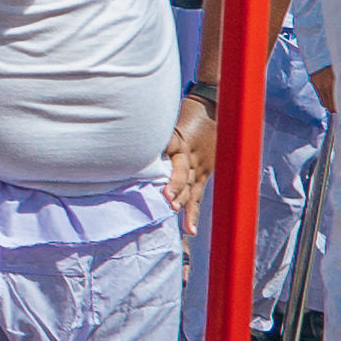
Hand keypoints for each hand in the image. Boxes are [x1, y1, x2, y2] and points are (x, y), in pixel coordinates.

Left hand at [164, 96, 215, 222]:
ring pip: (190, 187)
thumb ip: (153, 128)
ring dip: (182, 202)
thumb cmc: (187, 112)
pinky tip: (189, 231)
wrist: (215, 109)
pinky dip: (192, 212)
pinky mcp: (204, 174)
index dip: (162, 154)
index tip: (154, 163)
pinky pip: (197, 195)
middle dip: (175, 185)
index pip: (170, 145)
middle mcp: (190, 154)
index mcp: (180, 138)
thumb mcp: (170, 115)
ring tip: (175, 214)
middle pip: (182, 171)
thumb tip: (125, 130)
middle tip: (166, 197)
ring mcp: (199, 166)